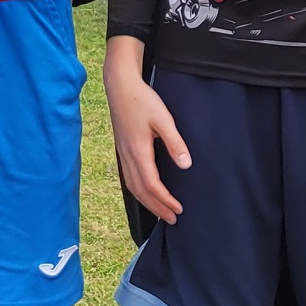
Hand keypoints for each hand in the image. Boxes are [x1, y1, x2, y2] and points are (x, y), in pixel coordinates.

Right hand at [102, 37, 188, 223]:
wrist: (120, 85)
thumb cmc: (142, 99)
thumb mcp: (163, 119)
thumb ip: (174, 142)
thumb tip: (186, 165)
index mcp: (138, 151)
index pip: (151, 185)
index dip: (164, 200)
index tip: (178, 210)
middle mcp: (128, 156)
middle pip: (140, 191)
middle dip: (156, 207)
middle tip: (172, 219)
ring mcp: (122, 153)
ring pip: (132, 186)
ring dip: (147, 202)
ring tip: (161, 212)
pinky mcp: (122, 149)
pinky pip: (129, 178)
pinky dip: (138, 191)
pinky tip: (146, 192)